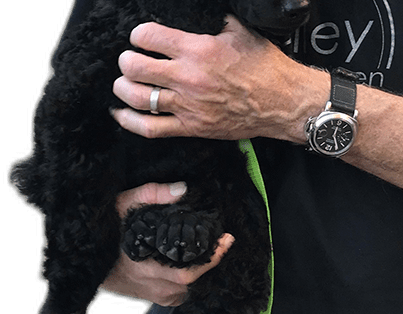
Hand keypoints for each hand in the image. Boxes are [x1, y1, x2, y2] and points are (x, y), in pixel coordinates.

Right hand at [99, 181, 233, 306]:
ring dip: (199, 271)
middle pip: (191, 280)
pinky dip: (189, 279)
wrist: (90, 262)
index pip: (186, 271)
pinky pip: (179, 293)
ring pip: (186, 289)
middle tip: (222, 240)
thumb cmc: (110, 231)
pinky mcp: (156, 298)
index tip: (227, 239)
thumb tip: (182, 189)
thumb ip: (151, 194)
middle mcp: (152, 284)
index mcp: (146, 264)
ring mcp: (155, 294)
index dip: (210, 259)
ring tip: (208, 249)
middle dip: (209, 261)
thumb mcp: (124, 205)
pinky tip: (191, 262)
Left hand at [111, 16, 317, 141]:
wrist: (282, 101)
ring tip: (124, 81)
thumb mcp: (241, 30)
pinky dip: (129, 120)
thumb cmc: (265, 65)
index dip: (138, 33)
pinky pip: (150, 128)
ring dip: (123, 87)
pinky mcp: (191, 127)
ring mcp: (188, 105)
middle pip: (135, 67)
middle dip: (126, 59)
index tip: (140, 35)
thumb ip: (214, 19)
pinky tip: (122, 112)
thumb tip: (197, 8)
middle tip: (128, 57)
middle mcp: (188, 77)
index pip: (149, 37)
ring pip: (137, 97)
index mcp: (199, 49)